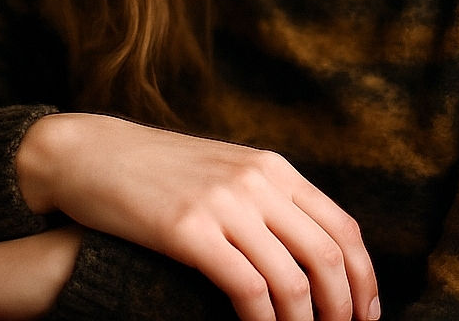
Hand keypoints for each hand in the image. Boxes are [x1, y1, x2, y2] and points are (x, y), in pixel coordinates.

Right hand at [17, 113, 380, 320]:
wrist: (93, 153)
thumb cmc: (158, 173)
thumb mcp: (224, 172)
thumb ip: (264, 201)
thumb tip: (305, 249)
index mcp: (273, 168)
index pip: (342, 227)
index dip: (364, 279)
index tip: (366, 317)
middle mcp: (258, 180)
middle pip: (328, 255)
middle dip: (345, 310)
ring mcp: (224, 202)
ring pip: (293, 278)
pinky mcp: (188, 229)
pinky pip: (247, 287)